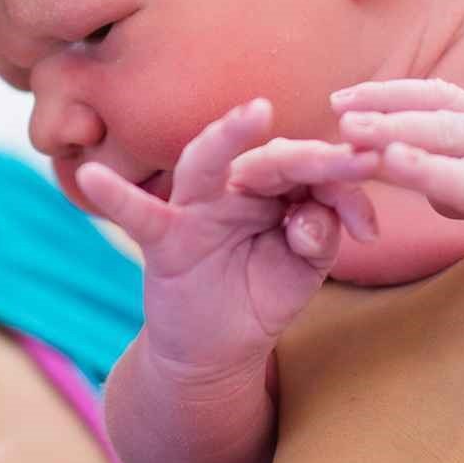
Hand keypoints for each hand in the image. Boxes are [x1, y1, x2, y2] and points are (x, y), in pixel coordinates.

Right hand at [75, 97, 381, 385]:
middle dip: (313, 157)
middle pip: (270, 159)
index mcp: (276, 189)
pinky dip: (115, 196)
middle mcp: (235, 187)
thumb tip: (313, 216)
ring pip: (207, 164)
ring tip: (254, 113)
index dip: (346, 186)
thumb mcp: (302, 270)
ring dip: (228, 137)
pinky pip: (138, 214)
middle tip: (355, 155)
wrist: (217, 349)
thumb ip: (317, 239)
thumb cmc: (261, 294)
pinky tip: (91, 177)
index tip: (372, 219)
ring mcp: (195, 208)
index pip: (314, 173)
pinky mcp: (163, 239)